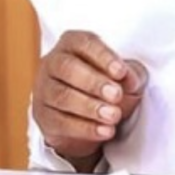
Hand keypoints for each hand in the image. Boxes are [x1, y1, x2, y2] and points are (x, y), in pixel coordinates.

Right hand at [32, 31, 146, 170]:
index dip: (103, 56)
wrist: (89, 116)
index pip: (84, 43)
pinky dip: (85, 128)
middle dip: (94, 82)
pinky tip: (105, 131)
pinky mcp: (43, 116)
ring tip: (113, 116)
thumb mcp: (125, 76)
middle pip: (67, 68)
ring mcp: (44, 89)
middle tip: (116, 95)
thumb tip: (130, 79)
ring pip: (62, 96)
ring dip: (90, 107)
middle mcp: (52, 62)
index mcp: (72, 43)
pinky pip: (60, 122)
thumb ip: (131, 73)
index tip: (121, 72)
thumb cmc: (108, 84)